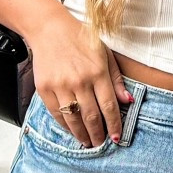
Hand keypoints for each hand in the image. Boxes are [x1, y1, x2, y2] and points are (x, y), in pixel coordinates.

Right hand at [30, 12, 129, 145]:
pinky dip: (66, 126)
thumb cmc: (80, 38)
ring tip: (88, 142)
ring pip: (74, 119)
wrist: (50, 29)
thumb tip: (128, 100)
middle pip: (92, 116)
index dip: (115, 124)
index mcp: (98, 71)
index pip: (109, 105)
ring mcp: (61, 86)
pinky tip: (72, 131)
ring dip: (82, 135)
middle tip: (101, 144)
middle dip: (98, 134)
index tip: (117, 137)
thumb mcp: (105, 53)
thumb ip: (116, 78)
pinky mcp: (45, 89)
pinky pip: (57, 114)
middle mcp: (80, 81)